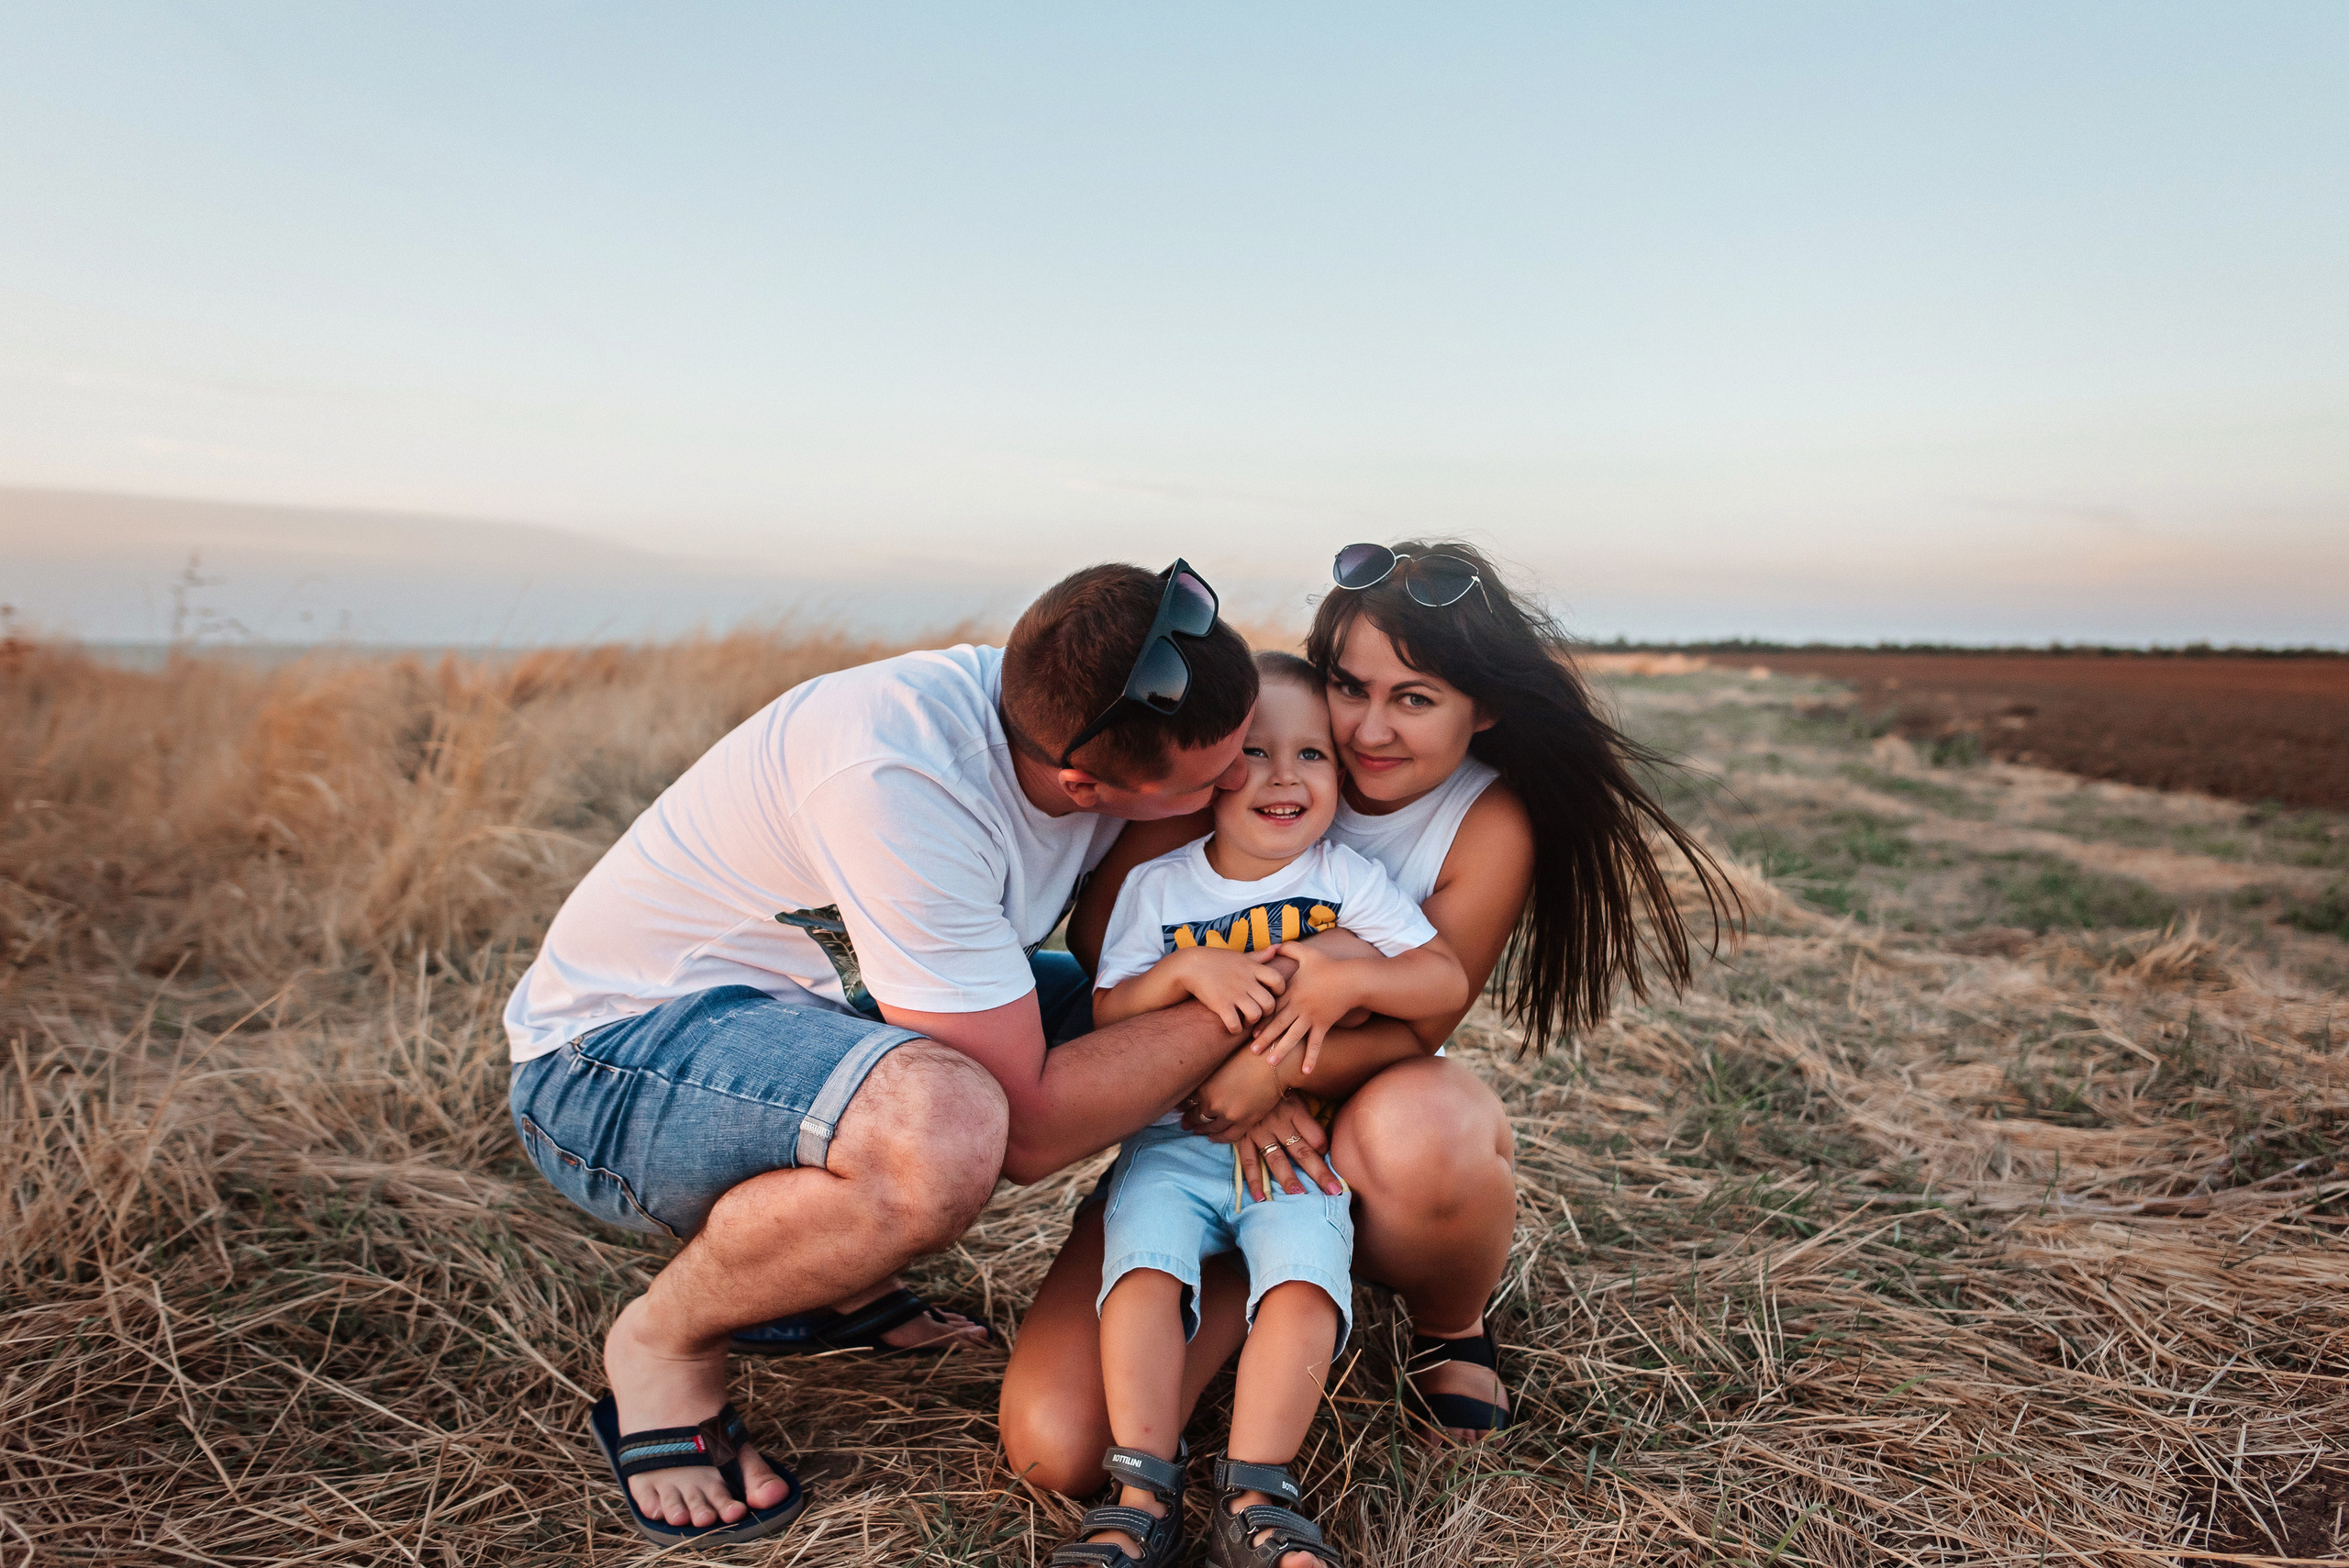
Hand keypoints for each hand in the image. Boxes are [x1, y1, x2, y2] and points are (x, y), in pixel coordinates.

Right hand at [1172, 945, 1287, 1034]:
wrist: (1190, 965)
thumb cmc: (1217, 961)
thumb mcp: (1240, 956)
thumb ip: (1260, 955)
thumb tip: (1277, 947)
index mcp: (1252, 968)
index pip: (1277, 980)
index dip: (1280, 990)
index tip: (1272, 994)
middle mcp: (1245, 981)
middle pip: (1269, 1002)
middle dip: (1268, 1011)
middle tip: (1260, 1012)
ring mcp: (1233, 993)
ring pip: (1255, 1014)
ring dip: (1252, 1021)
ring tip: (1246, 1020)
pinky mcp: (1220, 1005)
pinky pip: (1235, 1024)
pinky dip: (1236, 1029)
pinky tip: (1232, 1025)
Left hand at [1180, 1043, 1286, 1140]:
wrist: (1275, 1063)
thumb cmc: (1250, 1055)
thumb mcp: (1222, 1062)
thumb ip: (1210, 1075)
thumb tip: (1200, 1081)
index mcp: (1205, 1086)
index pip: (1187, 1101)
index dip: (1182, 1105)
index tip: (1180, 1108)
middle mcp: (1213, 1103)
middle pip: (1196, 1116)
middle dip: (1189, 1120)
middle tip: (1183, 1122)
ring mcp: (1229, 1115)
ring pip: (1210, 1128)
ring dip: (1201, 1129)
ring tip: (1196, 1130)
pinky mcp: (1245, 1122)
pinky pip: (1228, 1136)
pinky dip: (1218, 1138)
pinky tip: (1212, 1137)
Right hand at [1235, 1097, 1341, 1200]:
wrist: (1243, 1078)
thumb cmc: (1274, 1088)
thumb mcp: (1294, 1093)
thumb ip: (1305, 1116)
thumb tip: (1321, 1144)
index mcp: (1295, 1110)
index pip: (1315, 1135)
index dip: (1324, 1148)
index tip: (1328, 1157)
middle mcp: (1279, 1123)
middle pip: (1302, 1151)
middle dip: (1319, 1173)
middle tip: (1334, 1191)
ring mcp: (1260, 1132)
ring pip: (1277, 1160)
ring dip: (1288, 1179)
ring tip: (1300, 1196)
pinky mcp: (1243, 1137)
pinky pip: (1249, 1161)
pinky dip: (1254, 1180)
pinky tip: (1261, 1197)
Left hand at [1248, 941, 1358, 1075]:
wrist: (1351, 979)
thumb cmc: (1329, 965)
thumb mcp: (1307, 954)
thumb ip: (1289, 949)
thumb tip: (1275, 944)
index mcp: (1292, 992)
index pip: (1273, 1008)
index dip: (1261, 1019)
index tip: (1249, 1030)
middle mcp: (1299, 1007)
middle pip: (1279, 1025)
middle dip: (1265, 1039)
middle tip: (1252, 1051)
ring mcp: (1311, 1018)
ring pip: (1293, 1037)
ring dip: (1282, 1050)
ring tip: (1270, 1062)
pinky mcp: (1323, 1025)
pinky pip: (1316, 1043)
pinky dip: (1311, 1057)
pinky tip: (1305, 1071)